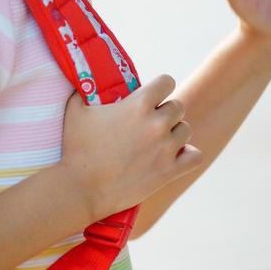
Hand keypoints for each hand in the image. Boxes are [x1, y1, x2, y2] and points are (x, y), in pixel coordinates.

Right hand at [57, 74, 201, 222]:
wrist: (81, 189)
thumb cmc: (76, 149)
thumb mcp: (75, 110)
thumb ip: (83, 90)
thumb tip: (83, 80)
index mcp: (139, 104)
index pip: (167, 82)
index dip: (159, 88)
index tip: (152, 96)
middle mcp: (157, 123)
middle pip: (178, 106)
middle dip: (165, 112)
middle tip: (150, 123)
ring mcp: (165, 148)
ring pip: (186, 130)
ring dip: (174, 133)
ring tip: (159, 141)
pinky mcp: (169, 171)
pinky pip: (195, 156)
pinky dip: (188, 155)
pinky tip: (176, 156)